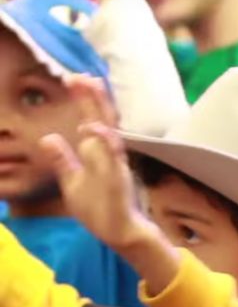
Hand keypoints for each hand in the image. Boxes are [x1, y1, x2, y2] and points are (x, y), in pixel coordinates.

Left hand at [39, 75, 154, 250]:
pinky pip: (112, 156)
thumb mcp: (72, 182)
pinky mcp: (118, 178)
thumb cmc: (99, 208)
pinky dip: (104, 140)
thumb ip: (62, 160)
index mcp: (98, 152)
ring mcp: (115, 164)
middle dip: (91, 96)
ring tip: (91, 86)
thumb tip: (48, 137)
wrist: (120, 232)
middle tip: (81, 74)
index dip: (84, 99)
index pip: (91, 119)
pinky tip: (92, 127)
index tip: (74, 77)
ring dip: (100, 109)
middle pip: (101, 118)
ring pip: (108, 129)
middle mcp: (108, 153)